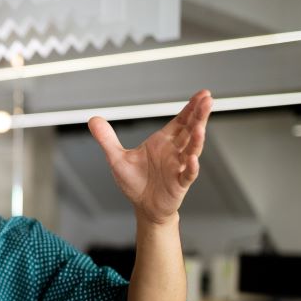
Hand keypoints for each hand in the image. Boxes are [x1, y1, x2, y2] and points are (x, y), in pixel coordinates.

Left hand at [88, 90, 212, 225]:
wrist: (143, 206)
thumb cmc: (135, 182)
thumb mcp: (117, 158)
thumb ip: (107, 139)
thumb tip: (93, 119)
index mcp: (162, 142)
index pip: (180, 121)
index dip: (191, 108)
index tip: (202, 94)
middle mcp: (174, 152)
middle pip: (190, 130)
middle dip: (199, 116)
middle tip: (208, 100)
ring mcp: (179, 167)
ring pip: (192, 150)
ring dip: (197, 138)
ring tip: (200, 127)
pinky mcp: (179, 184)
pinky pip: (187, 175)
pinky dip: (191, 167)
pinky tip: (193, 159)